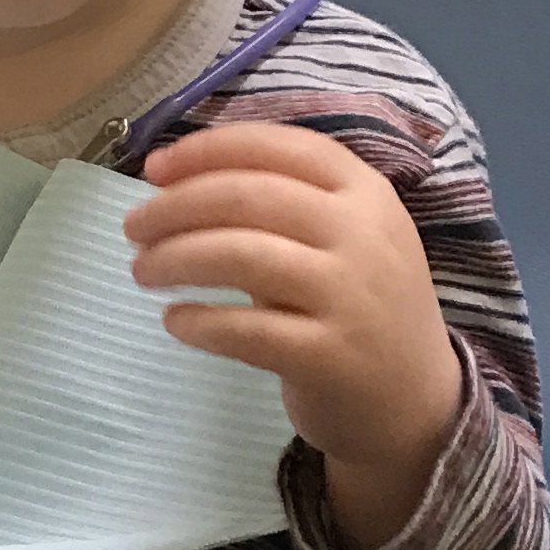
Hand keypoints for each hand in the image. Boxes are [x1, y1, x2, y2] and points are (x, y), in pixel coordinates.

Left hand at [123, 117, 463, 548]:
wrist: (415, 402)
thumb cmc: (360, 307)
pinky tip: (174, 321)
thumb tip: (176, 181)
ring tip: (143, 270)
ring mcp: (348, 296)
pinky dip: (198, 321)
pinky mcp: (328, 357)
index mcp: (365, 192)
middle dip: (175, 207)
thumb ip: (282, 205)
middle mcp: (362, 235)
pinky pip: (244, 330)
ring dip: (175, 258)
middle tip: (134, 227)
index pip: (279, 147)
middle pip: (247, 196)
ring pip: (241, 256)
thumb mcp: (346, 239)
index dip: (208, 150)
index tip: (154, 168)